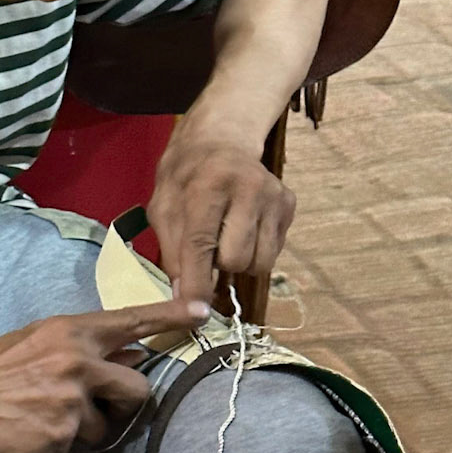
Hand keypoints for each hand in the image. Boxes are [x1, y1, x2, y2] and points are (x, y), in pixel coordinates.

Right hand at [0, 300, 205, 452]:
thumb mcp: (36, 345)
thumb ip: (83, 350)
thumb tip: (133, 357)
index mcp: (69, 331)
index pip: (130, 320)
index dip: (169, 317)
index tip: (202, 313)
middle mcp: (76, 359)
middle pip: (138, 388)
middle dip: (125, 408)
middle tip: (98, 414)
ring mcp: (70, 397)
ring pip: (109, 425)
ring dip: (88, 432)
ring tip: (49, 424)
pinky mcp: (61, 432)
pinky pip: (81, 446)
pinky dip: (62, 447)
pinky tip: (33, 436)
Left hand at [147, 135, 295, 308]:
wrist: (221, 141)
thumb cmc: (185, 178)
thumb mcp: (162, 208)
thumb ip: (171, 252)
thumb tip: (185, 297)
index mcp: (207, 185)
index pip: (201, 244)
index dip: (197, 283)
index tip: (196, 311)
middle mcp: (247, 187)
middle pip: (236, 260)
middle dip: (218, 265)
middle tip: (208, 245)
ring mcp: (273, 195)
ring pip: (260, 263)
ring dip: (239, 262)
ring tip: (226, 237)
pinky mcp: (289, 203)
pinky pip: (273, 253)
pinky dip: (255, 252)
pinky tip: (243, 229)